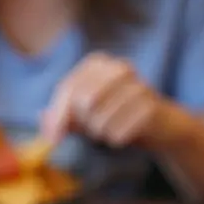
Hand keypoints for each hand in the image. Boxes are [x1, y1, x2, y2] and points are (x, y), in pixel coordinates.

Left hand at [43, 53, 181, 150]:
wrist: (162, 126)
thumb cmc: (118, 117)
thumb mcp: (86, 115)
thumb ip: (64, 116)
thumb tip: (41, 118)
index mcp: (99, 63)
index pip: (68, 88)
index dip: (57, 115)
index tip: (53, 139)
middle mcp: (118, 68)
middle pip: (83, 101)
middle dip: (83, 124)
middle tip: (94, 130)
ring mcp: (137, 85)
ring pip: (100, 120)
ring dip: (101, 133)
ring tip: (111, 130)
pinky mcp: (150, 107)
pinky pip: (118, 132)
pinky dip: (116, 140)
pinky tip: (125, 135)